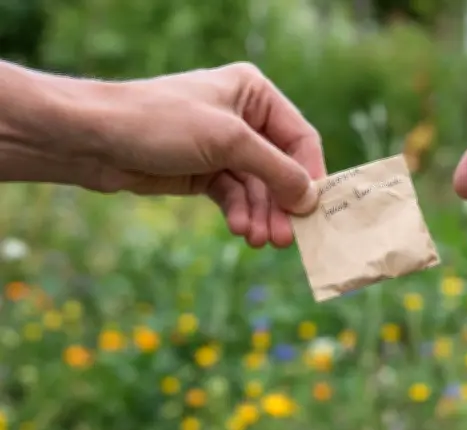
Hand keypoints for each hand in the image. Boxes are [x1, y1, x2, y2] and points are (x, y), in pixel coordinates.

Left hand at [3, 62, 324, 248]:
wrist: (94, 139)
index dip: (308, 175)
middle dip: (281, 203)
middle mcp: (244, 117)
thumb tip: (311, 198)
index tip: (313, 211)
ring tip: (259, 240)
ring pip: (258, 187)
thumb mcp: (228, 141)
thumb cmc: (161, 123)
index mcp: (254, 93)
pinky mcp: (204, 172)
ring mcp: (224, 147)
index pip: (299, 138)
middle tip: (286, 239)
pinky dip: (240, 213)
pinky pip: (235, 196)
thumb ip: (275, 169)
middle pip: (280, 168)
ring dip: (261, 214)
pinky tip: (241, 230)